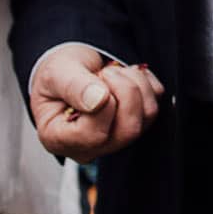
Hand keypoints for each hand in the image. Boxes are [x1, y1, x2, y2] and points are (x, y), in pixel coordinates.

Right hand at [29, 44, 163, 163]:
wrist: (72, 66)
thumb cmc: (59, 73)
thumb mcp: (56, 73)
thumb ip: (74, 87)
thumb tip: (98, 101)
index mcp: (59, 140)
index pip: (95, 136)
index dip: (104, 104)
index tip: (95, 79)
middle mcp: (88, 146)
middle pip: (128, 130)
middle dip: (125, 90)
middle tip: (106, 72)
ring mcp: (115, 138)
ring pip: (146, 116)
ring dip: (136, 83)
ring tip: (112, 72)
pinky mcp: (135, 124)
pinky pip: (156, 104)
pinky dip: (146, 82)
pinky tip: (124, 75)